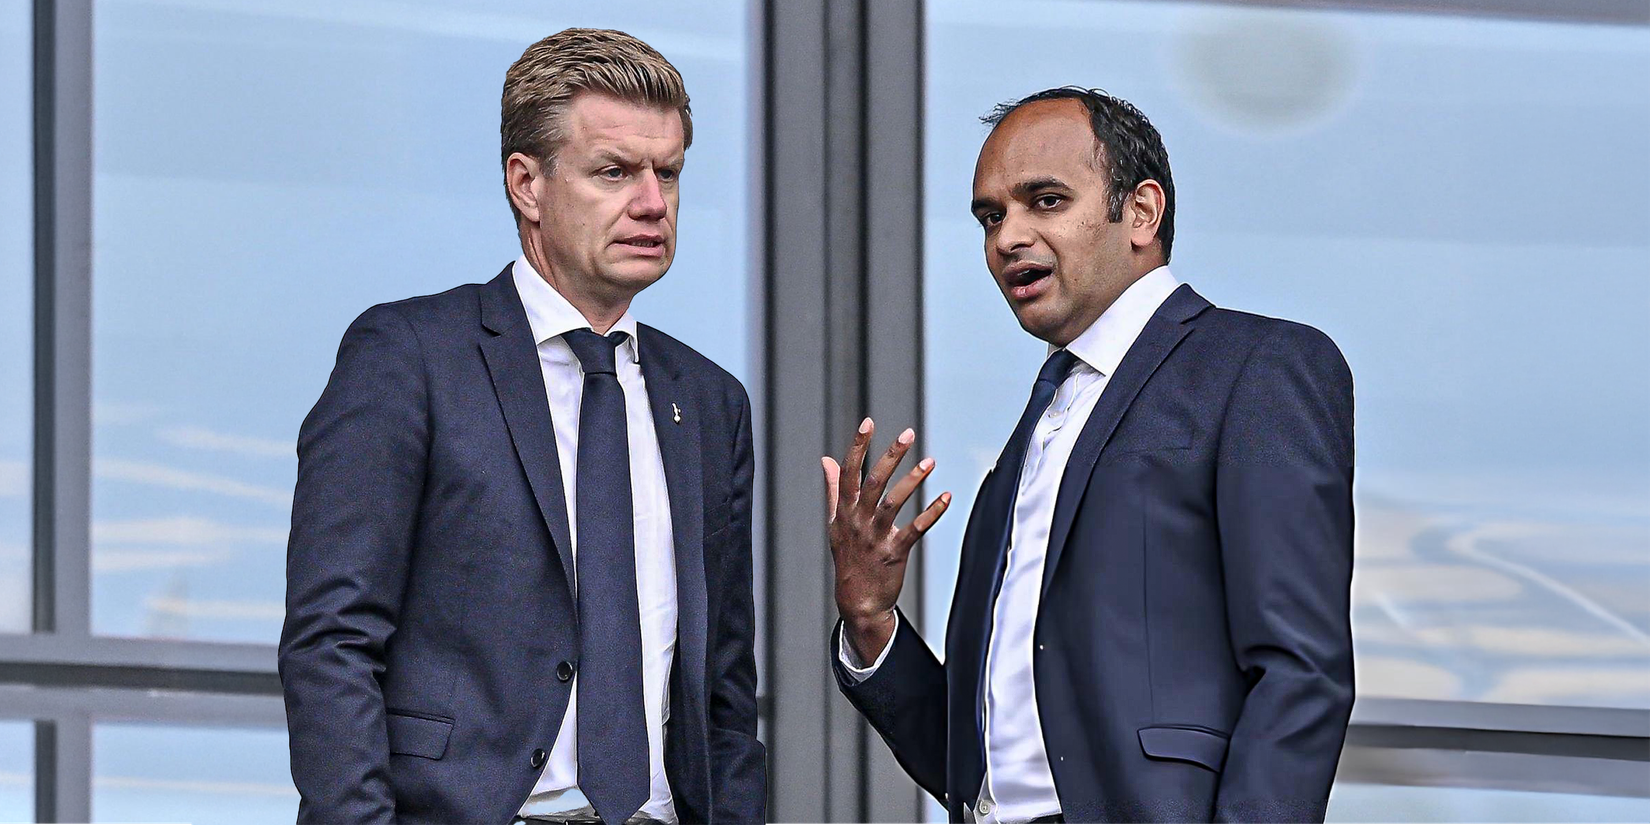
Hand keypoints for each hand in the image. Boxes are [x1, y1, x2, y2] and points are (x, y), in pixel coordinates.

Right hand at [822, 417, 950, 662]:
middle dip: (890, 457)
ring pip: (894, 503)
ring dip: (913, 481)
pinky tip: (946, 497)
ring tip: (930, 461)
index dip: (857, 447)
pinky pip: (915, 529)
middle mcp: (858, 522)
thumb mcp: (835, 523)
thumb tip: (826, 460)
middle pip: (873, 483)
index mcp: (844, 512)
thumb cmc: (848, 557)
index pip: (848, 473)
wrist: (857, 601)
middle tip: (907, 434)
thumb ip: (833, 490)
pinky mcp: (894, 553)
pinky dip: (932, 513)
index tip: (868, 423)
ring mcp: (876, 538)